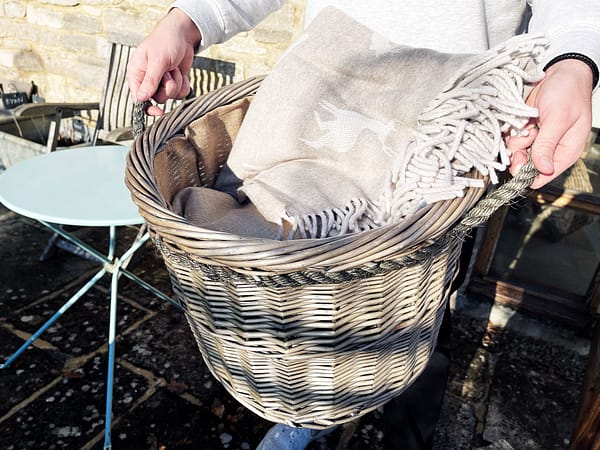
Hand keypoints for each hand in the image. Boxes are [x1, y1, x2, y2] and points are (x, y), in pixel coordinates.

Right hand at [127, 8, 200, 115]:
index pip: (138, 98)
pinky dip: (184, 84)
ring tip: (174, 68)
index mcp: (137, 74)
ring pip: (171, 96)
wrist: (183, 34)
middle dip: (167, 87)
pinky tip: (181, 73)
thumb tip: (141, 98)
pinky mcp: (174, 83)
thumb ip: (150, 80)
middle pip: (158, 99)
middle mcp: (148, 80)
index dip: (147, 107)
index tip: (158, 112)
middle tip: (168, 72)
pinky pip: (181, 93)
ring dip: (176, 83)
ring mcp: (162, 83)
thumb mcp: (158, 60)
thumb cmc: (165, 41)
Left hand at [506, 59, 593, 188]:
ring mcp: (536, 140)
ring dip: (516, 141)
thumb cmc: (568, 92)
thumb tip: (543, 170)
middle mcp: (550, 149)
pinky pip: (510, 139)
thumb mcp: (558, 119)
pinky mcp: (525, 131)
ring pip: (516, 153)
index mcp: (565, 152)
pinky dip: (511, 132)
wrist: (561, 71)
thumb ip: (548, 145)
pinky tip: (521, 121)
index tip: (521, 161)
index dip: (529, 174)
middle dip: (520, 154)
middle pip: (525, 166)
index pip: (544, 176)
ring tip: (527, 125)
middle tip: (525, 137)